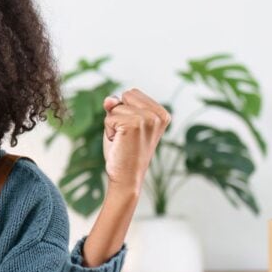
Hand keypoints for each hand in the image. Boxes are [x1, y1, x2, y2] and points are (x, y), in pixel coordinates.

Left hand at [83, 88, 170, 266]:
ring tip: (123, 141)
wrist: (126, 179)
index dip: (124, 110)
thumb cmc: (124, 152)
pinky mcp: (133, 124)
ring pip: (115, 106)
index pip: (132, 93)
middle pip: (125, 95)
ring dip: (112, 124)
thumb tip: (110, 100)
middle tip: (126, 136)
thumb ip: (117, 106)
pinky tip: (119, 143)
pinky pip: (109, 117)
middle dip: (118, 114)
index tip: (132, 131)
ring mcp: (148, 119)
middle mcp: (159, 115)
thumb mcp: (121, 123)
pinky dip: (108, 130)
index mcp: (163, 113)